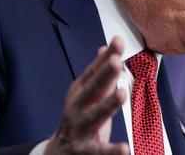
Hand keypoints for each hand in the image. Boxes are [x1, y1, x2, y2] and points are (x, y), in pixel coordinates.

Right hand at [45, 37, 128, 154]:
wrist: (59, 153)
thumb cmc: (79, 119)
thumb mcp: (87, 95)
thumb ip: (99, 73)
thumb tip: (106, 48)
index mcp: (80, 92)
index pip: (94, 71)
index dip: (106, 57)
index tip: (118, 41)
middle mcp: (77, 107)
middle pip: (92, 89)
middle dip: (103, 75)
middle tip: (116, 61)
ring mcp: (80, 128)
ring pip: (94, 116)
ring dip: (107, 104)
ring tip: (122, 93)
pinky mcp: (85, 149)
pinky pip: (99, 150)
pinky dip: (112, 150)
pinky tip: (125, 149)